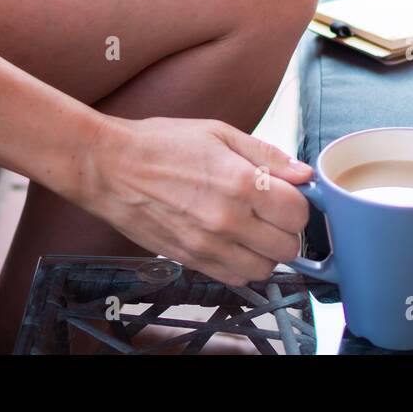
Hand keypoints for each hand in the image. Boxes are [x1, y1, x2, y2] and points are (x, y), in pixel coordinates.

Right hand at [82, 115, 314, 285]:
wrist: (110, 167)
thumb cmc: (160, 145)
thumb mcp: (218, 133)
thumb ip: (266, 155)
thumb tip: (302, 174)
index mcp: (240, 183)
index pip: (298, 213)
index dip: (299, 203)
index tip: (289, 195)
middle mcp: (227, 220)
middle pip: (287, 247)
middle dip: (287, 229)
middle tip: (274, 211)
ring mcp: (208, 245)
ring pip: (264, 269)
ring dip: (267, 252)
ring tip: (254, 229)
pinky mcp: (190, 260)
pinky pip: (234, 278)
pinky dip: (243, 265)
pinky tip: (234, 242)